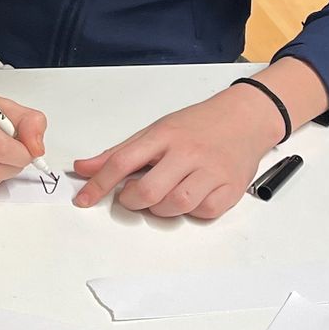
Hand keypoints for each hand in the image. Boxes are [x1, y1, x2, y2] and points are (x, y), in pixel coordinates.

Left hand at [71, 87, 283, 219]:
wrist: (246, 117)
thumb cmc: (197, 125)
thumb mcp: (155, 131)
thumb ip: (119, 153)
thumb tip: (83, 169)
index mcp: (164, 135)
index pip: (122, 161)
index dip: (99, 184)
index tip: (83, 200)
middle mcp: (188, 152)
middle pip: (150, 191)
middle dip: (133, 201)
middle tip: (133, 196)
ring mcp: (211, 170)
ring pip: (177, 205)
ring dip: (162, 209)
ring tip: (164, 196)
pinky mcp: (231, 187)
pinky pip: (204, 211)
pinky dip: (193, 211)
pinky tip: (192, 197)